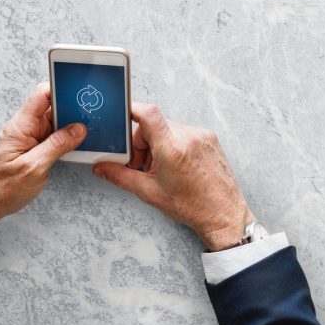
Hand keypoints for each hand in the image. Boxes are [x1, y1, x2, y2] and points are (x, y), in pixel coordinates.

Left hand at [0, 83, 85, 231]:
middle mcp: (25, 127)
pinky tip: (78, 141)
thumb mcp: (33, 168)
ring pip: (56, 120)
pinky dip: (67, 136)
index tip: (80, 91)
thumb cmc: (1, 189)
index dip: (60, 88)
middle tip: (92, 112)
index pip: (41, 95)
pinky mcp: (35, 146)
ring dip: (72, 123)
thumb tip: (78, 129)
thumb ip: (56, 146)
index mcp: (21, 127)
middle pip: (52, 105)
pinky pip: (54, 134)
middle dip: (72, 106)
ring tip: (89, 127)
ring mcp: (30, 136)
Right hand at [93, 104, 253, 251]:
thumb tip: (101, 168)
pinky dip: (173, 145)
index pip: (147, 114)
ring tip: (161, 169)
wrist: (222, 213)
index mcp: (172, 148)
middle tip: (143, 166)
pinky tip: (175, 166)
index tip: (121, 117)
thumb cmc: (191, 206)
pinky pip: (183, 133)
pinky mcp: (209, 138)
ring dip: (158, 145)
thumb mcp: (148, 192)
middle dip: (142, 143)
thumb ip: (120, 176)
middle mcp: (188, 136)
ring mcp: (201, 135)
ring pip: (167, 129)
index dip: (131, 111)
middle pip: (153, 125)